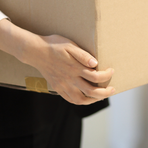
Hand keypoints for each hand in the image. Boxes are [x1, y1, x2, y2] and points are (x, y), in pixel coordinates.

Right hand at [0, 20, 114, 104]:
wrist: (35, 51)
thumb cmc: (54, 45)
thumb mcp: (69, 45)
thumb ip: (83, 55)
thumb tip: (95, 63)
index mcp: (75, 68)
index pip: (95, 77)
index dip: (106, 76)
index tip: (111, 71)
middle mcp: (69, 79)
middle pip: (91, 92)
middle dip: (105, 93)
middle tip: (112, 89)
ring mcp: (63, 85)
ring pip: (81, 100)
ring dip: (93, 100)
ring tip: (100, 96)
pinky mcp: (57, 88)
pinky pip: (70, 100)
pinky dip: (80, 102)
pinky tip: (85, 98)